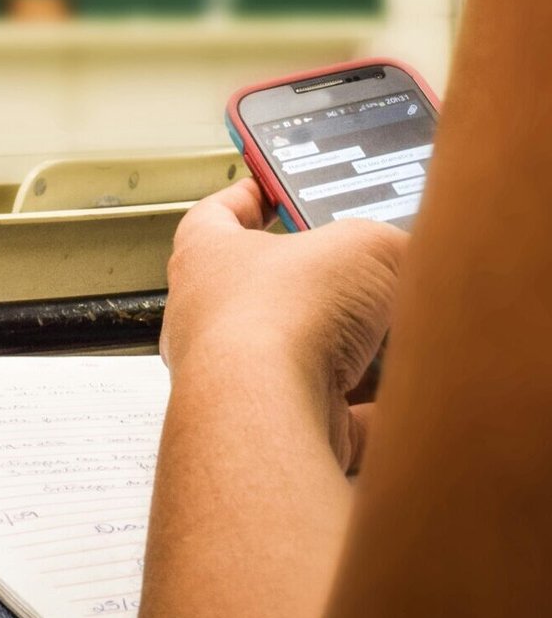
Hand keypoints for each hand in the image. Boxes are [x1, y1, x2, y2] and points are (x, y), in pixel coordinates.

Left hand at [161, 178, 405, 470]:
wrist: (264, 412)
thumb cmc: (275, 316)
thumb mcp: (361, 246)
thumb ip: (388, 243)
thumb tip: (411, 254)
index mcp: (205, 254)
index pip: (219, 213)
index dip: (252, 195)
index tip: (275, 189)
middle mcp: (210, 317)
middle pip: (267, 291)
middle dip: (320, 286)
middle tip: (366, 274)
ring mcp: (236, 379)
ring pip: (300, 358)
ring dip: (348, 354)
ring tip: (396, 337)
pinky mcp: (272, 429)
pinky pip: (330, 420)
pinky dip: (370, 416)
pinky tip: (405, 405)